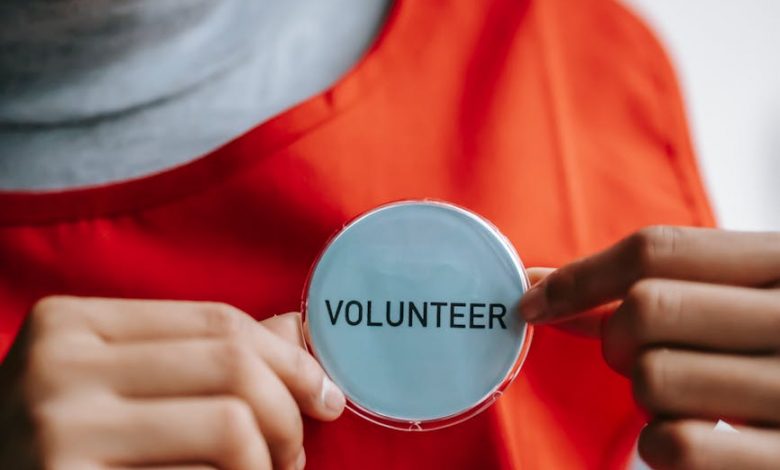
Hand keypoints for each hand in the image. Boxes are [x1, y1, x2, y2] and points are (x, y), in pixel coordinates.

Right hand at [0, 297, 344, 469]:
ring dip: (270, 461)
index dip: (290, 358)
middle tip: (296, 451)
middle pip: (233, 368)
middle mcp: (56, 368)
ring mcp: (58, 433)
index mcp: (71, 323)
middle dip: (289, 412)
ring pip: (230, 426)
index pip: (219, 322)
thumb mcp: (117, 381)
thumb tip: (296, 330)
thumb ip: (201, 353)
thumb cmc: (66, 441)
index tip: (323, 392)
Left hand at [519, 227, 779, 469]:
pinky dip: (658, 447)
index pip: (656, 249)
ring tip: (680, 397)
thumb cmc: (773, 346)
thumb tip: (542, 289)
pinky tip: (688, 438)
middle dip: (615, 339)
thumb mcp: (738, 299)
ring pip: (651, 377)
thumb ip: (658, 287)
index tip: (534, 301)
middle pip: (645, 310)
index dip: (579, 276)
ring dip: (643, 394)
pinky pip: (675, 444)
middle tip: (635, 356)